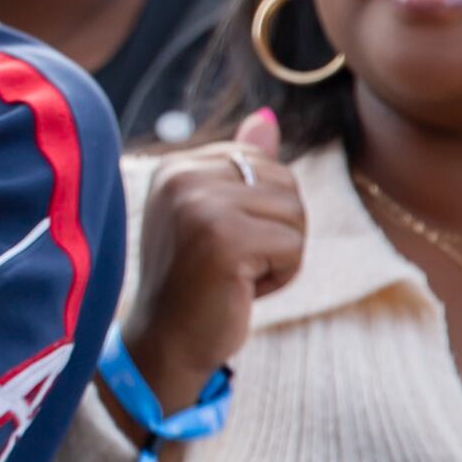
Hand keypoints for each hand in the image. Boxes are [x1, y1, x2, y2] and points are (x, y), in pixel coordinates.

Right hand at [116, 108, 303, 409]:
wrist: (166, 342)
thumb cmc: (195, 282)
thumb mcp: (215, 216)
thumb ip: (239, 166)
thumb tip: (266, 119)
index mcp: (175, 166)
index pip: (262, 161)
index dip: (260, 210)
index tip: (219, 242)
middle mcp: (180, 176)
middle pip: (285, 182)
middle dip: (276, 230)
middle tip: (231, 263)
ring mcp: (199, 205)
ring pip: (295, 214)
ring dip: (281, 255)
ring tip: (236, 275)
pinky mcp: (223, 239)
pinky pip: (294, 246)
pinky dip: (281, 276)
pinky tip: (241, 289)